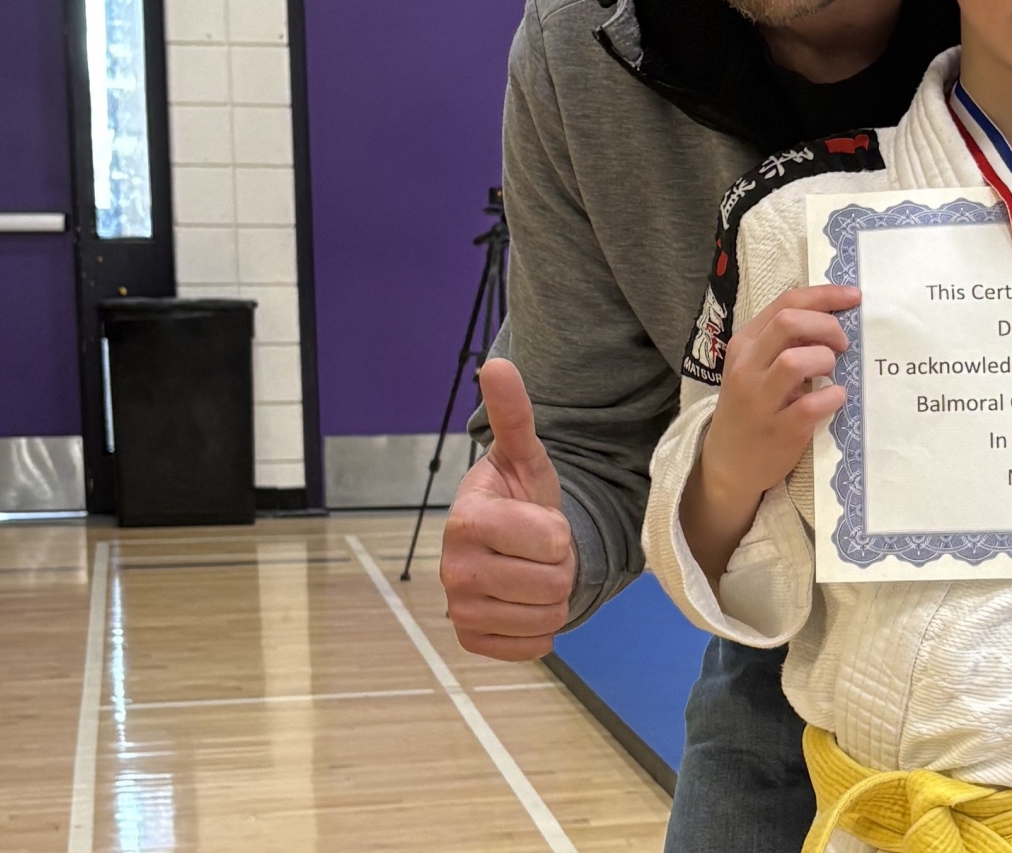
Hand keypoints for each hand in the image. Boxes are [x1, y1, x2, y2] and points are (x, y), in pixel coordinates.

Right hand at [441, 358, 573, 660]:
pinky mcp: (472, 641)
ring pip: (547, 616)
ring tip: (533, 570)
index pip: (549, 539)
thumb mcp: (525, 455)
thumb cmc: (520, 496)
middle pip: (552, 582)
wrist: (509, 544)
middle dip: (559, 565)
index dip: (558, 530)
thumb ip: (514, 414)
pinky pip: (533, 647)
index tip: (540, 520)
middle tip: (541, 550)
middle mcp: (453, 569)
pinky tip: (525, 603)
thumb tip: (497, 364)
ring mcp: (459, 609)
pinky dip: (541, 629)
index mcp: (466, 521)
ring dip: (553, 595)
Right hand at [682, 284, 858, 583]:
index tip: (854, 297)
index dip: (825, 295)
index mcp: (745, 344)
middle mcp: (747, 367)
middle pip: (789, 323)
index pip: (785, 303)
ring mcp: (759, 400)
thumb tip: (832, 318)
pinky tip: (835, 398)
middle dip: (826, 326)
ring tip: (831, 373)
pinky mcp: (778, 430)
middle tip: (842, 344)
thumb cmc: (752, 408)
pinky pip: (811, 405)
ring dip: (825, 360)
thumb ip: (783, 342)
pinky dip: (832, 397)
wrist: (728, 464)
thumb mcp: (756, 368)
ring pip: (795, 360)